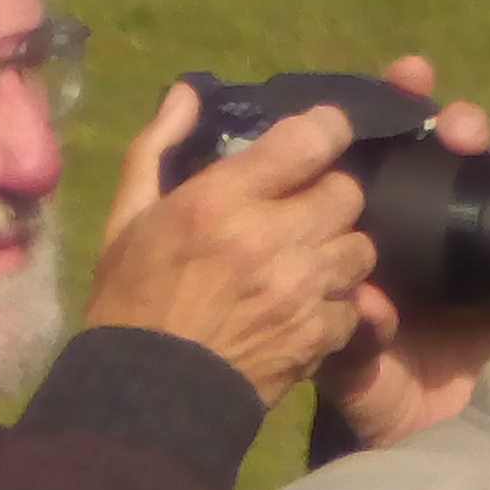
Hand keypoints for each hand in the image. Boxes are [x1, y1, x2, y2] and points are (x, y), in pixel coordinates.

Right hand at [82, 82, 374, 407]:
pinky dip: (339, 302)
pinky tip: (310, 304)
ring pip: (361, 247)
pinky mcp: (320, 336)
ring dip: (339, 246)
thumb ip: (158, 146)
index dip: (326, 129)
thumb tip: (187, 92)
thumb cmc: (131, 300)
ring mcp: (303, 290)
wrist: (149, 397)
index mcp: (222, 200)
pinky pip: (356, 303)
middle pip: (348, 192)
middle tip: (305, 206)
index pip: (310, 139)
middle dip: (330, 193)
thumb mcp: (128, 217)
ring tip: (312, 256)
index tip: (320, 134)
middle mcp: (272, 238)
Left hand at [317, 54, 489, 446]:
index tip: (408, 77)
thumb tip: (369, 301)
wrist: (432, 448)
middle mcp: (430, 225)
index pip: (383, 152)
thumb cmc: (379, 395)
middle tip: (460, 131)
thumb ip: (355, 336)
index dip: (394, 108)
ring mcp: (481, 245)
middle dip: (460, 122)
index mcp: (380, 230)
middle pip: (449, 151)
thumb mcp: (352, 367)